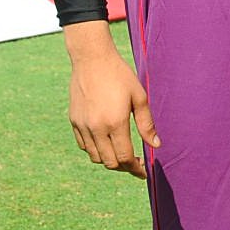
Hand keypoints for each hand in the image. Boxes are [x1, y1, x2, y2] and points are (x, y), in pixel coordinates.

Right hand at [63, 21, 159, 178]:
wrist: (92, 59)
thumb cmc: (119, 75)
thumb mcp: (139, 97)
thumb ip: (147, 124)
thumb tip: (155, 145)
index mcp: (115, 122)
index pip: (124, 158)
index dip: (135, 168)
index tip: (143, 170)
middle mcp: (97, 128)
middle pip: (109, 162)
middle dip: (124, 167)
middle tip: (134, 161)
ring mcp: (83, 125)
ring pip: (95, 157)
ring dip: (109, 160)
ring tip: (120, 152)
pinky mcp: (74, 121)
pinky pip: (84, 145)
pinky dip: (95, 150)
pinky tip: (105, 142)